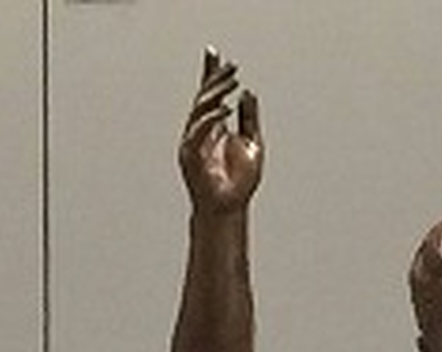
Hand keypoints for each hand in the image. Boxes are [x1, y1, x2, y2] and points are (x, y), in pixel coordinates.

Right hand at [179, 48, 262, 213]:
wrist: (230, 208)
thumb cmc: (239, 182)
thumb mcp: (252, 144)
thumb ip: (249, 119)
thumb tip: (248, 93)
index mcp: (214, 128)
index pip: (211, 95)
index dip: (211, 74)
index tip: (215, 53)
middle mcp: (200, 132)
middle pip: (204, 98)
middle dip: (216, 80)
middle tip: (232, 66)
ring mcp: (192, 142)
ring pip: (199, 110)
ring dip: (215, 94)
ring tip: (232, 82)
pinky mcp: (190, 155)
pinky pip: (197, 131)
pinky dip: (210, 119)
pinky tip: (226, 109)